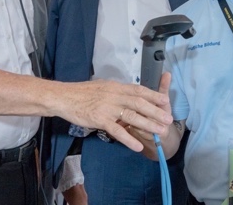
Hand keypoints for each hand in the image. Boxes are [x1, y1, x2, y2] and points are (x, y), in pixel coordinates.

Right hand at [57, 79, 172, 151]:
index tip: (165, 101)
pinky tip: (137, 146)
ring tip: (160, 132)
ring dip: (148, 124)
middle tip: (168, 119)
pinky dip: (128, 139)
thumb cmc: (82, 93)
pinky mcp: (100, 119)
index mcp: (116, 86)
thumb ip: (116, 92)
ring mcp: (108, 107)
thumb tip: (129, 95)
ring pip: (132, 116)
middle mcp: (114, 95)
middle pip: (139, 103)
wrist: (64, 97)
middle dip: (156, 111)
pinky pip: (117, 130)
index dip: (153, 95)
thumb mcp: (102, 87)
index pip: (138, 90)